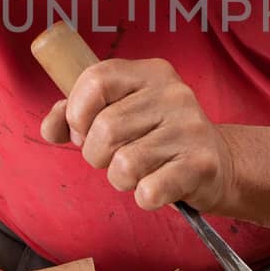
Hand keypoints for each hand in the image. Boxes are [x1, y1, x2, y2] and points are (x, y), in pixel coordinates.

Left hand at [40, 57, 234, 212]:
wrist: (219, 163)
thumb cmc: (158, 138)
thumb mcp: (121, 113)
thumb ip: (77, 115)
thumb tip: (50, 128)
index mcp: (150, 73)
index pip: (96, 79)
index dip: (77, 111)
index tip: (83, 130)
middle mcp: (173, 94)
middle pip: (104, 129)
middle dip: (96, 155)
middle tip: (114, 157)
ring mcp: (190, 128)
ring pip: (123, 164)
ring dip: (120, 179)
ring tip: (139, 172)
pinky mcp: (201, 164)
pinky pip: (149, 190)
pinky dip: (145, 197)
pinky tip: (157, 188)